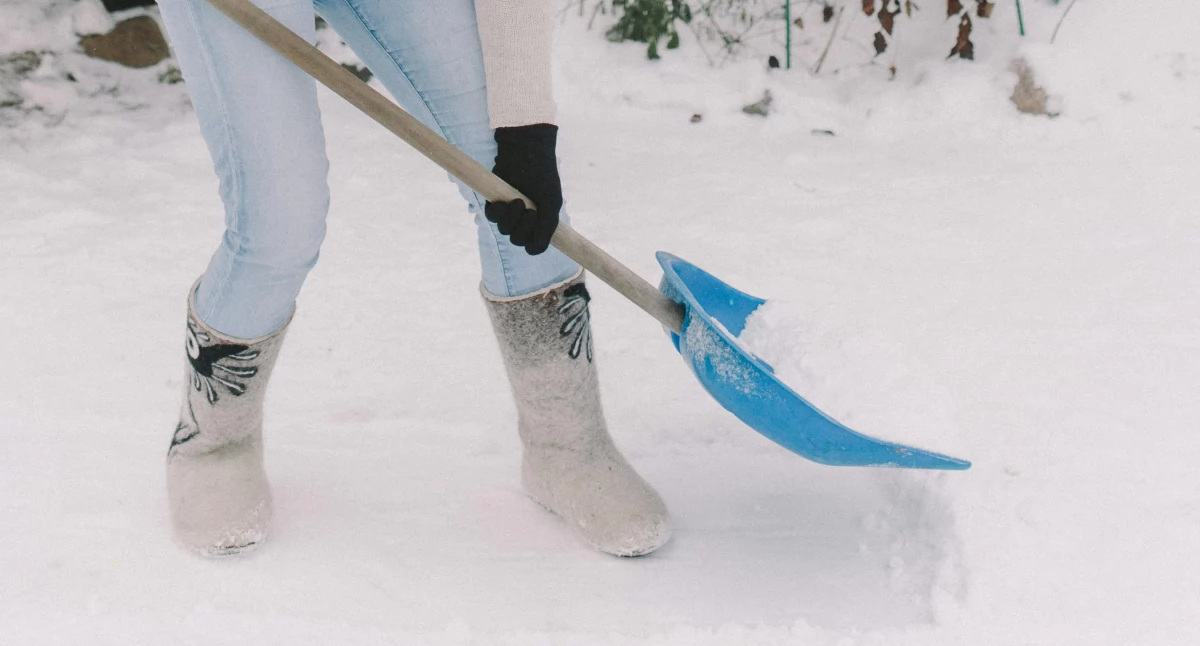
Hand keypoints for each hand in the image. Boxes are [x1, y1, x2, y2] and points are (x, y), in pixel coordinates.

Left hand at [485, 124, 561, 255]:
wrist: (527, 152)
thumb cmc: (542, 176)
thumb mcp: (551, 202)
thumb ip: (547, 226)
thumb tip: (538, 247)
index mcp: (540, 222)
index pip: (534, 247)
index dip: (534, 244)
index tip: (538, 229)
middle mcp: (524, 220)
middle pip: (517, 241)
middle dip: (523, 228)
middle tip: (530, 210)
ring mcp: (509, 213)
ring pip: (504, 230)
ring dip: (511, 219)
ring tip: (518, 201)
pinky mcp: (494, 203)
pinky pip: (491, 217)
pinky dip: (498, 212)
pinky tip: (506, 201)